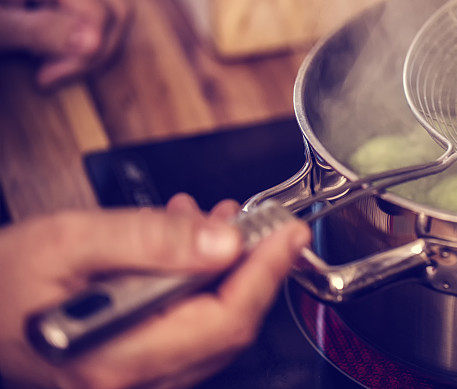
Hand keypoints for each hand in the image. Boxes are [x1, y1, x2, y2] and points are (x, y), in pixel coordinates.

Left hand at [0, 0, 130, 87]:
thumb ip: (40, 31)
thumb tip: (93, 41)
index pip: (100, 11)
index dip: (86, 52)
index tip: (46, 77)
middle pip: (116, 9)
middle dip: (96, 49)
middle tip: (54, 74)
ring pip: (111, 13)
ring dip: (90, 47)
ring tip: (49, 65)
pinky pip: (94, 13)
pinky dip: (81, 39)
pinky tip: (50, 52)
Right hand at [0, 194, 309, 387]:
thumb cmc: (4, 278)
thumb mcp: (73, 239)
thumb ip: (150, 239)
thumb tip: (224, 240)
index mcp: (118, 357)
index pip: (225, 320)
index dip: (266, 273)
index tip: (290, 235)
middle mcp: (131, 383)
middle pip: (228, 329)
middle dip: (253, 268)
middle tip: (264, 223)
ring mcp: (134, 381)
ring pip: (213, 328)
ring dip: (226, 271)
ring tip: (217, 222)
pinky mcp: (135, 366)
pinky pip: (189, 328)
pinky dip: (200, 284)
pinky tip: (188, 245)